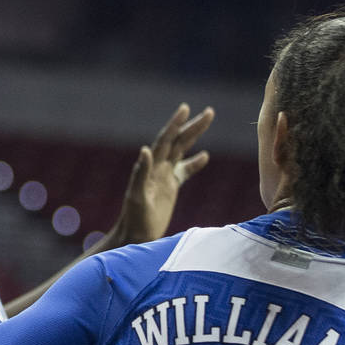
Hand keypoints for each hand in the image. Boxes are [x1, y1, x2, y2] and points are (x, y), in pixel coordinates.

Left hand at [112, 103, 214, 243]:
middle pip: (177, 142)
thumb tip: (145, 150)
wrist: (136, 236)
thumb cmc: (134, 218)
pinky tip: (204, 156)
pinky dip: (194, 163)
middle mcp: (157, 169)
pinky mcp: (170, 188)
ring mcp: (164, 177)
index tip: (186, 109)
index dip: (175, 125)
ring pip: (182, 152)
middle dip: (192, 127)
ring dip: (193, 137)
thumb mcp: (137, 196)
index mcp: (150, 168)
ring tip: (207, 121)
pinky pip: (184, 171)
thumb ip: (140, 173)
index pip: (165, 141)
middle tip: (210, 112)